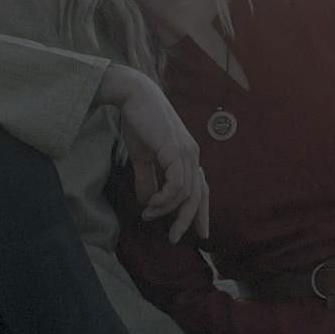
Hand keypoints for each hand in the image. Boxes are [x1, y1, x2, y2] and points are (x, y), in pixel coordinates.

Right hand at [98, 65, 208, 242]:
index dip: (202, 212)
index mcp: (188, 156)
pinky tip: (151, 204)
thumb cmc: (138, 122)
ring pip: (185, 194)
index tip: (199, 233)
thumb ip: (147, 180)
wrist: (132, 95)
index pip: (201, 189)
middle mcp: (192, 155)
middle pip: (198, 196)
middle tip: (174, 238)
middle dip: (188, 220)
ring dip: (166, 209)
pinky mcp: (175, 150)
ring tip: (148, 214)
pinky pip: (177, 185)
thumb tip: (147, 204)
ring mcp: (186, 152)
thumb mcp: (142, 157)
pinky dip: (165, 199)